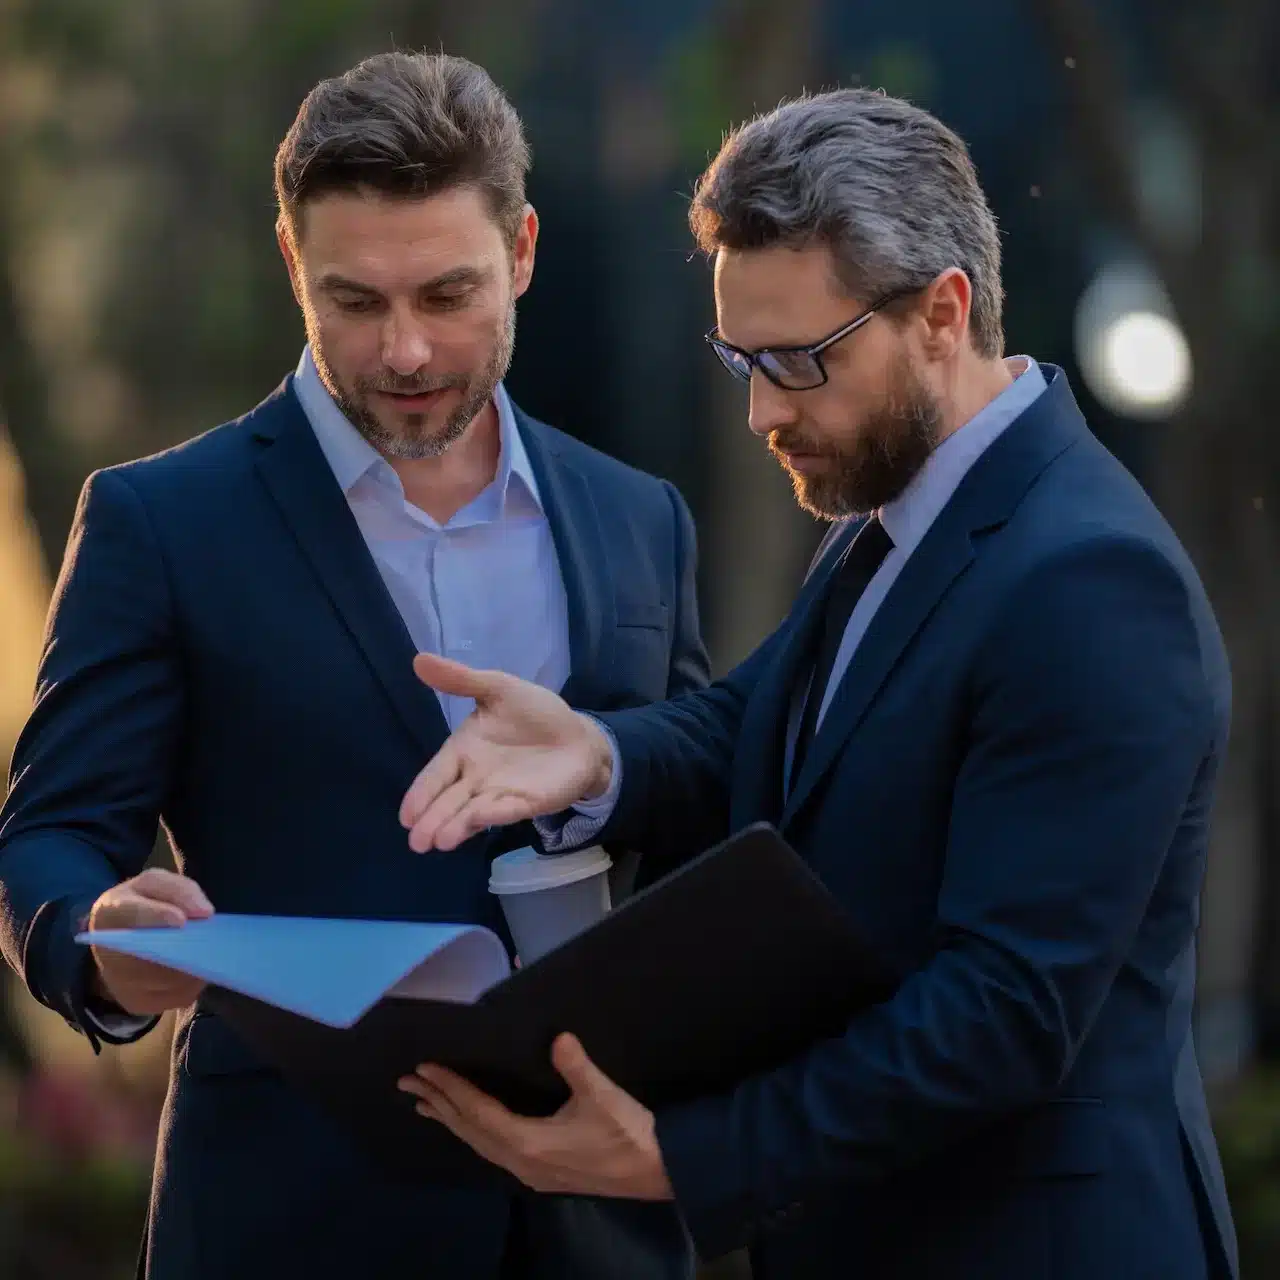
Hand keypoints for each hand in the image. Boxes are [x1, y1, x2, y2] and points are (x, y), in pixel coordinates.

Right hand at [87, 869, 213, 1014]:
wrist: (115, 937)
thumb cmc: (142, 903)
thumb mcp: (155, 884)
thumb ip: (178, 890)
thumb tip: (204, 912)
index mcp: (111, 912)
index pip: (132, 914)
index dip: (156, 917)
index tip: (181, 920)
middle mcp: (108, 954)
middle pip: (151, 957)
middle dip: (185, 949)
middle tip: (212, 941)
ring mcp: (121, 984)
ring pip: (169, 981)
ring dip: (195, 967)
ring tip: (212, 952)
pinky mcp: (138, 1003)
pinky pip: (176, 996)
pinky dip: (194, 982)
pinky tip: (202, 967)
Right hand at [399, 653, 613, 851]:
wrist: (578, 734)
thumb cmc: (535, 713)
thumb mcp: (499, 688)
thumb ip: (463, 680)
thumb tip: (419, 659)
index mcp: (464, 751)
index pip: (436, 775)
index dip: (420, 794)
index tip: (405, 815)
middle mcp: (476, 778)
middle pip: (448, 802)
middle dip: (432, 820)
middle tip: (415, 841)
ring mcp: (500, 793)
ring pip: (471, 813)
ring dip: (455, 826)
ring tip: (439, 842)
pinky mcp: (526, 803)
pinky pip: (506, 810)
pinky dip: (492, 816)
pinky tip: (479, 821)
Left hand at [399, 1033, 672, 1199]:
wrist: (657, 1171)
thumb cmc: (627, 1132)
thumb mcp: (602, 1096)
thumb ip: (576, 1066)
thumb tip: (559, 1038)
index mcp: (528, 1143)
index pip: (477, 1111)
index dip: (451, 1088)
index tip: (425, 1068)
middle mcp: (520, 1161)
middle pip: (469, 1130)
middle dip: (438, 1104)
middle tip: (407, 1084)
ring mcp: (529, 1172)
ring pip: (478, 1144)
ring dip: (451, 1121)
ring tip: (426, 1105)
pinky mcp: (541, 1173)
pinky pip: (492, 1150)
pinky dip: (472, 1133)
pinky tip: (470, 1126)